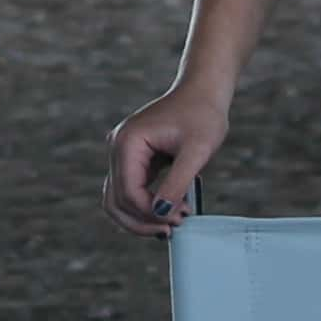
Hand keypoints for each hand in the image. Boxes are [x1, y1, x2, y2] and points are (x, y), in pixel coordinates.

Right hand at [103, 80, 230, 235]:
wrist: (204, 91)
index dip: (151, 213)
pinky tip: (169, 211)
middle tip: (172, 229)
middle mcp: (118, 148)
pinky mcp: (133, 158)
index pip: (128, 192)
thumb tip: (161, 214)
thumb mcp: (196, 151)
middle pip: (116, 201)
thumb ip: (177, 184)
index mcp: (128, 142)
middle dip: (142, 220)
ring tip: (171, 224)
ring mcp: (123, 153)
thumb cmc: (203, 114)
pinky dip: (146, 205)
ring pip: (119, 199)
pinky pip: (130, 190)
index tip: (179, 218)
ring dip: (141, 217)